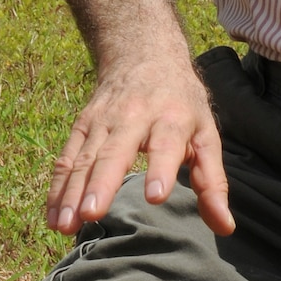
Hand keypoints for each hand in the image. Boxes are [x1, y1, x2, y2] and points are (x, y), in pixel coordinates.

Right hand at [45, 62, 233, 237]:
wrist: (144, 54)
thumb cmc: (182, 104)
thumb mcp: (206, 134)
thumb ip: (213, 182)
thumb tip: (225, 226)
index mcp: (171, 118)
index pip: (165, 145)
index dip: (160, 169)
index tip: (155, 197)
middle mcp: (134, 117)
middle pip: (115, 152)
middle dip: (103, 184)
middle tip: (93, 214)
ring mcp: (103, 120)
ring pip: (85, 158)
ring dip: (73, 193)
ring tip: (67, 225)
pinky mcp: (82, 125)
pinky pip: (67, 159)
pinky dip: (58, 189)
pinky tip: (55, 218)